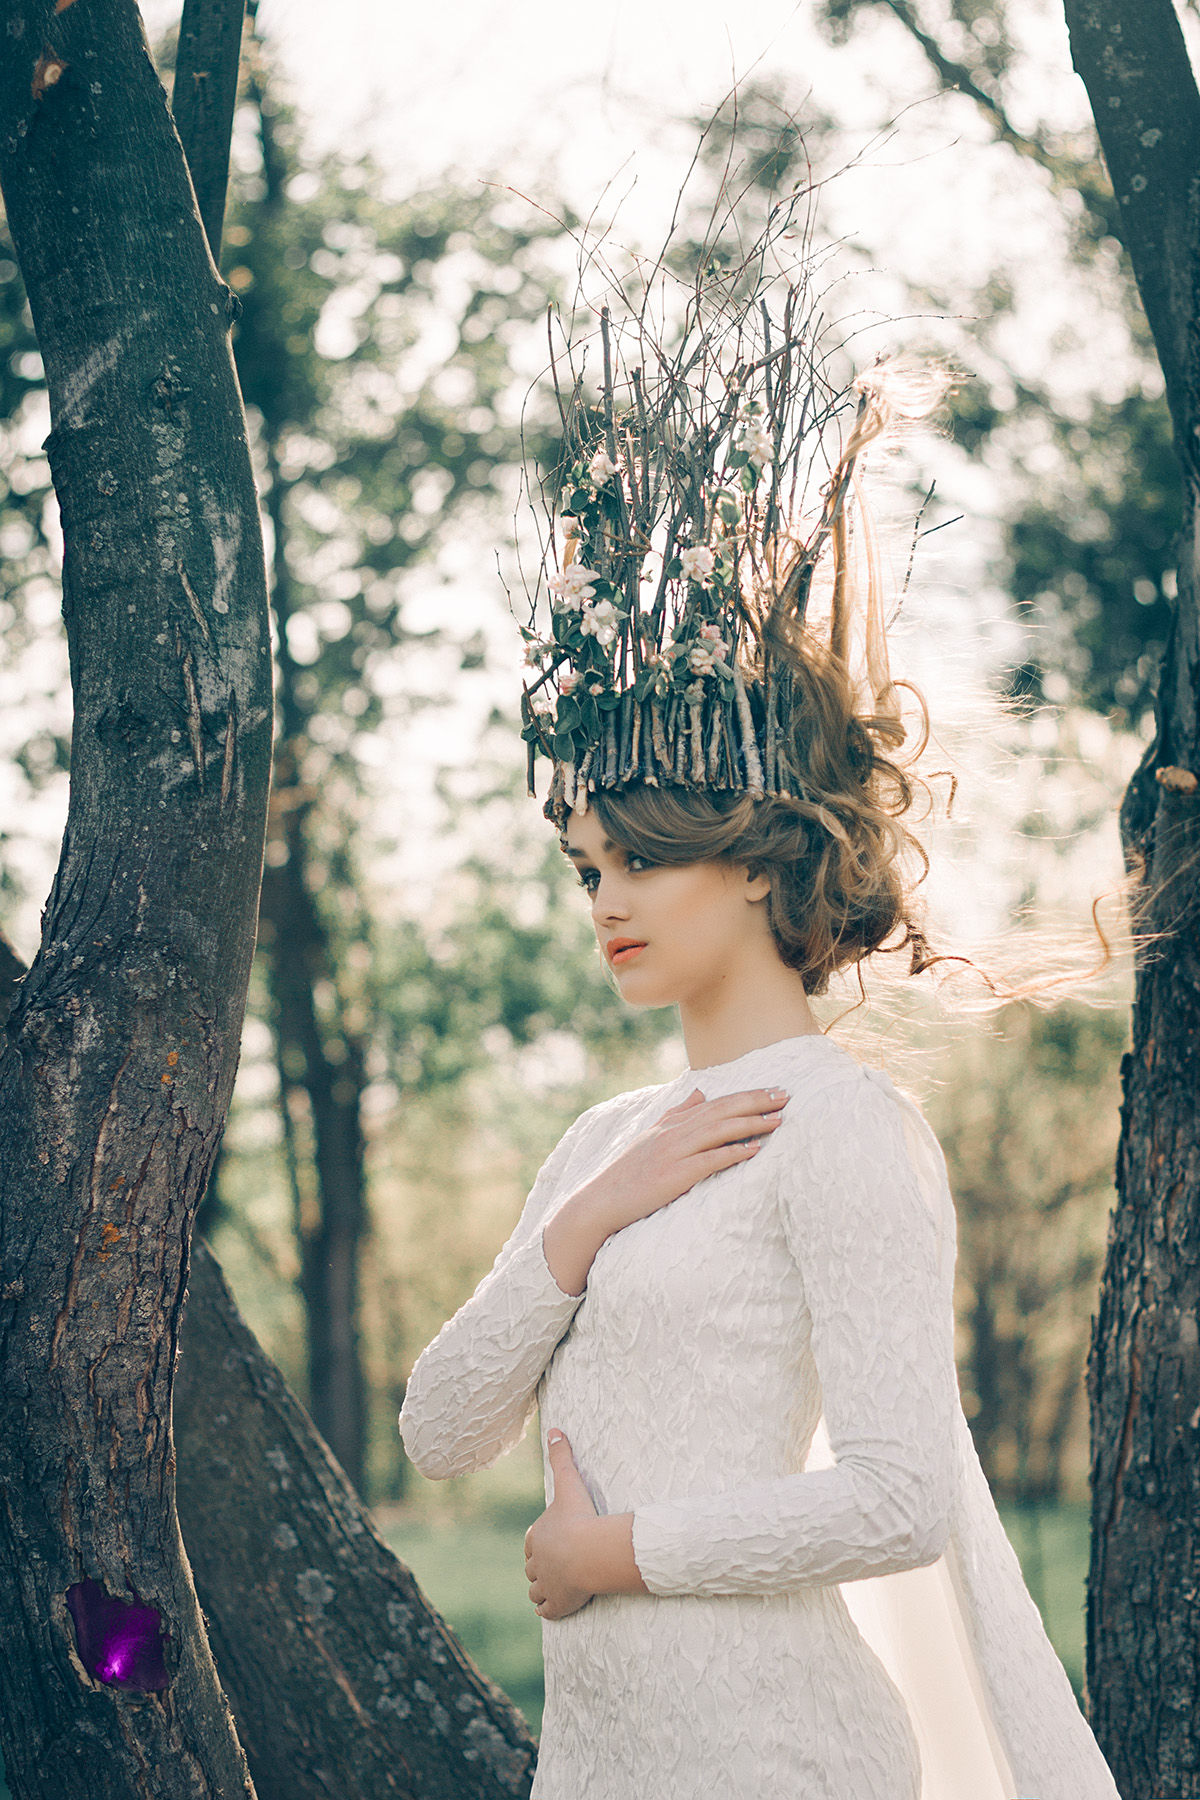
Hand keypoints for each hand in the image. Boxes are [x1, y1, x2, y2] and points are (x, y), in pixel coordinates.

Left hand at [525, 1431, 600, 1620]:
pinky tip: (553, 1608)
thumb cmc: (578, 1516)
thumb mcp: (568, 1483)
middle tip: (554, 1566)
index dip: (539, 1543)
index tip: (548, 1544)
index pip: (532, 1542)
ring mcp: (545, 1585)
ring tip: (551, 1589)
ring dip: (541, 1590)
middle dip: (540, 1567)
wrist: (588, 1553)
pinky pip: (546, 1610)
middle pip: (533, 1567)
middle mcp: (536, 1562)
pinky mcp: (557, 1605)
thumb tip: (554, 1430)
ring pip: (536, 1590)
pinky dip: (548, 1609)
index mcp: (537, 1537)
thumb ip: (561, 1456)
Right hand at [543, 1086, 788, 1294]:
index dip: (746, 1096)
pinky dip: (734, 1152)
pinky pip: (710, 1160)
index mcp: (670, 1123)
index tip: (772, 1091)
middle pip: (722, 1110)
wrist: (601, 1201)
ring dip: (751, 1123)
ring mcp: (673, 1152)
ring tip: (779, 1120)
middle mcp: (673, 1132)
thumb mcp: (651, 1136)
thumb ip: (677, 1113)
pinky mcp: (674, 1175)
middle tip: (785, 1096)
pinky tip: (755, 1149)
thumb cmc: (628, 1173)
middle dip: (756, 1102)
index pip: (715, 1103)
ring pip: (719, 1130)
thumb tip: (700, 1093)